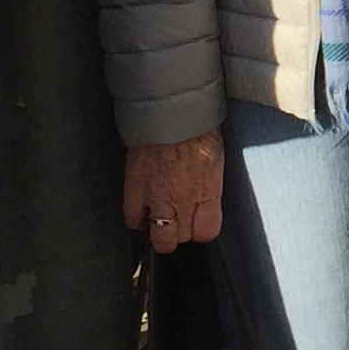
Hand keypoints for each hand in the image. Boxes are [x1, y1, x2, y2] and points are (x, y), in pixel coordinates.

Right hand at [124, 133, 224, 252]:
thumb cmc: (198, 128)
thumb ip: (210, 185)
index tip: (197, 223)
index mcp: (209, 191)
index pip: (207, 232)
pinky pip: (133, 219)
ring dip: (160, 230)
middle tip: (178, 220)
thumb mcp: (216, 159)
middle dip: (181, 232)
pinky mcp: (135, 189)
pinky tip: (142, 211)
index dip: (201, 230)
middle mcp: (185, 200)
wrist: (170, 111)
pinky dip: (137, 219)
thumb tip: (205, 197)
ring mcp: (158, 198)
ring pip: (159, 236)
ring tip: (160, 218)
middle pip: (182, 237)